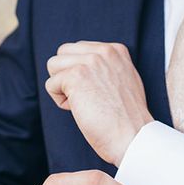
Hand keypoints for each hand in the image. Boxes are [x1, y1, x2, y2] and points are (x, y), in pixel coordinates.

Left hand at [45, 42, 153, 165]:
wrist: (132, 136)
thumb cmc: (126, 118)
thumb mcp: (124, 80)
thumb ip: (106, 66)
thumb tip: (81, 65)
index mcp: (115, 50)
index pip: (79, 49)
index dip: (80, 72)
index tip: (96, 91)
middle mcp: (103, 51)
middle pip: (63, 53)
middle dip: (66, 75)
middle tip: (84, 96)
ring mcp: (89, 62)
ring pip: (53, 65)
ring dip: (62, 86)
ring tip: (82, 102)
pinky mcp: (76, 76)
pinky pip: (51, 84)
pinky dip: (60, 101)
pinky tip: (80, 110)